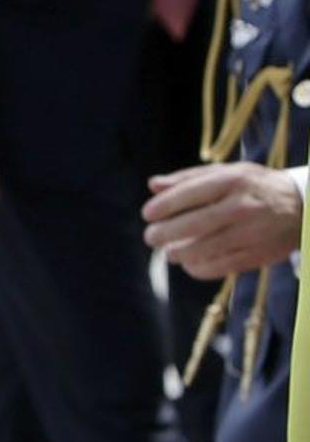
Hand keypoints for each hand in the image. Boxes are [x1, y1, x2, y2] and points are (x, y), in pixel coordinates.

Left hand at [142, 163, 302, 278]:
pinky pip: (219, 267)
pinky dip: (198, 268)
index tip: (147, 214)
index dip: (165, 205)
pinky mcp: (256, 255)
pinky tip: (189, 264)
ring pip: (205, 249)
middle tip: (151, 238)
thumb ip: (189, 178)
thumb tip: (153, 185)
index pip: (191, 193)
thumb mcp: (227, 172)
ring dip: (179, 254)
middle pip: (195, 224)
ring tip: (169, 253)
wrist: (302, 207)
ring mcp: (250, 232)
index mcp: (233, 180)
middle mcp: (242, 206)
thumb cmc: (254, 186)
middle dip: (166, 233)